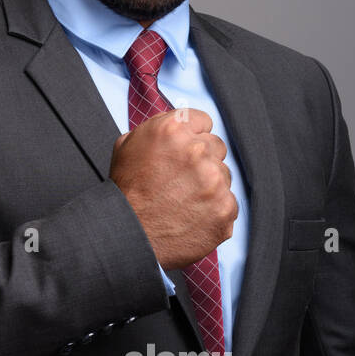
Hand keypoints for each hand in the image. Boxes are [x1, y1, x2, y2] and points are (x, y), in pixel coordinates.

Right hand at [109, 108, 236, 270]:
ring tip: (182, 201)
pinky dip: (214, 210)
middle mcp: (197, 151)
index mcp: (173, 129)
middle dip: (201, 161)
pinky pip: (229, 202)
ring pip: (224, 175)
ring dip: (209, 185)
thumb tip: (182, 122)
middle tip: (179, 180)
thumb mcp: (128, 145)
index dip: (190, 137)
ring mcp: (215, 181)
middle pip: (216, 147)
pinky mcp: (225, 209)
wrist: (127, 234)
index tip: (182, 152)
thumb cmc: (125, 191)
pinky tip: (192, 216)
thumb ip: (159, 126)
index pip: (202, 121)